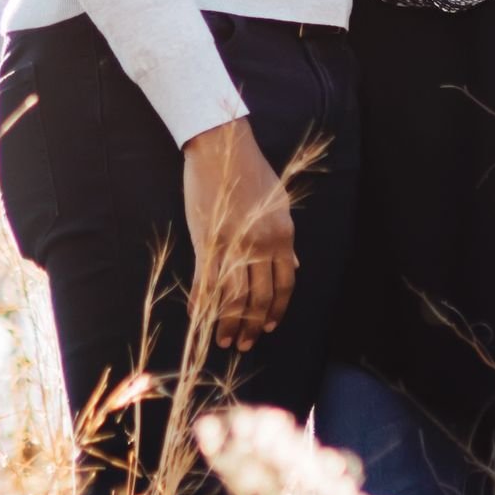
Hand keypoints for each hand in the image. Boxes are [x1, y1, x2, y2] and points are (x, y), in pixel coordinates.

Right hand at [181, 116, 297, 352]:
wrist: (221, 149)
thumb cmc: (252, 172)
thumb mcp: (280, 205)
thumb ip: (286, 239)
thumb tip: (296, 265)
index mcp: (282, 236)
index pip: (284, 284)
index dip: (277, 310)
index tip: (269, 327)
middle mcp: (260, 244)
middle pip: (259, 298)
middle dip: (253, 326)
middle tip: (245, 345)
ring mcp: (233, 244)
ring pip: (234, 297)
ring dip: (229, 324)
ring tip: (224, 341)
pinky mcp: (207, 241)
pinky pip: (206, 281)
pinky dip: (203, 303)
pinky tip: (199, 318)